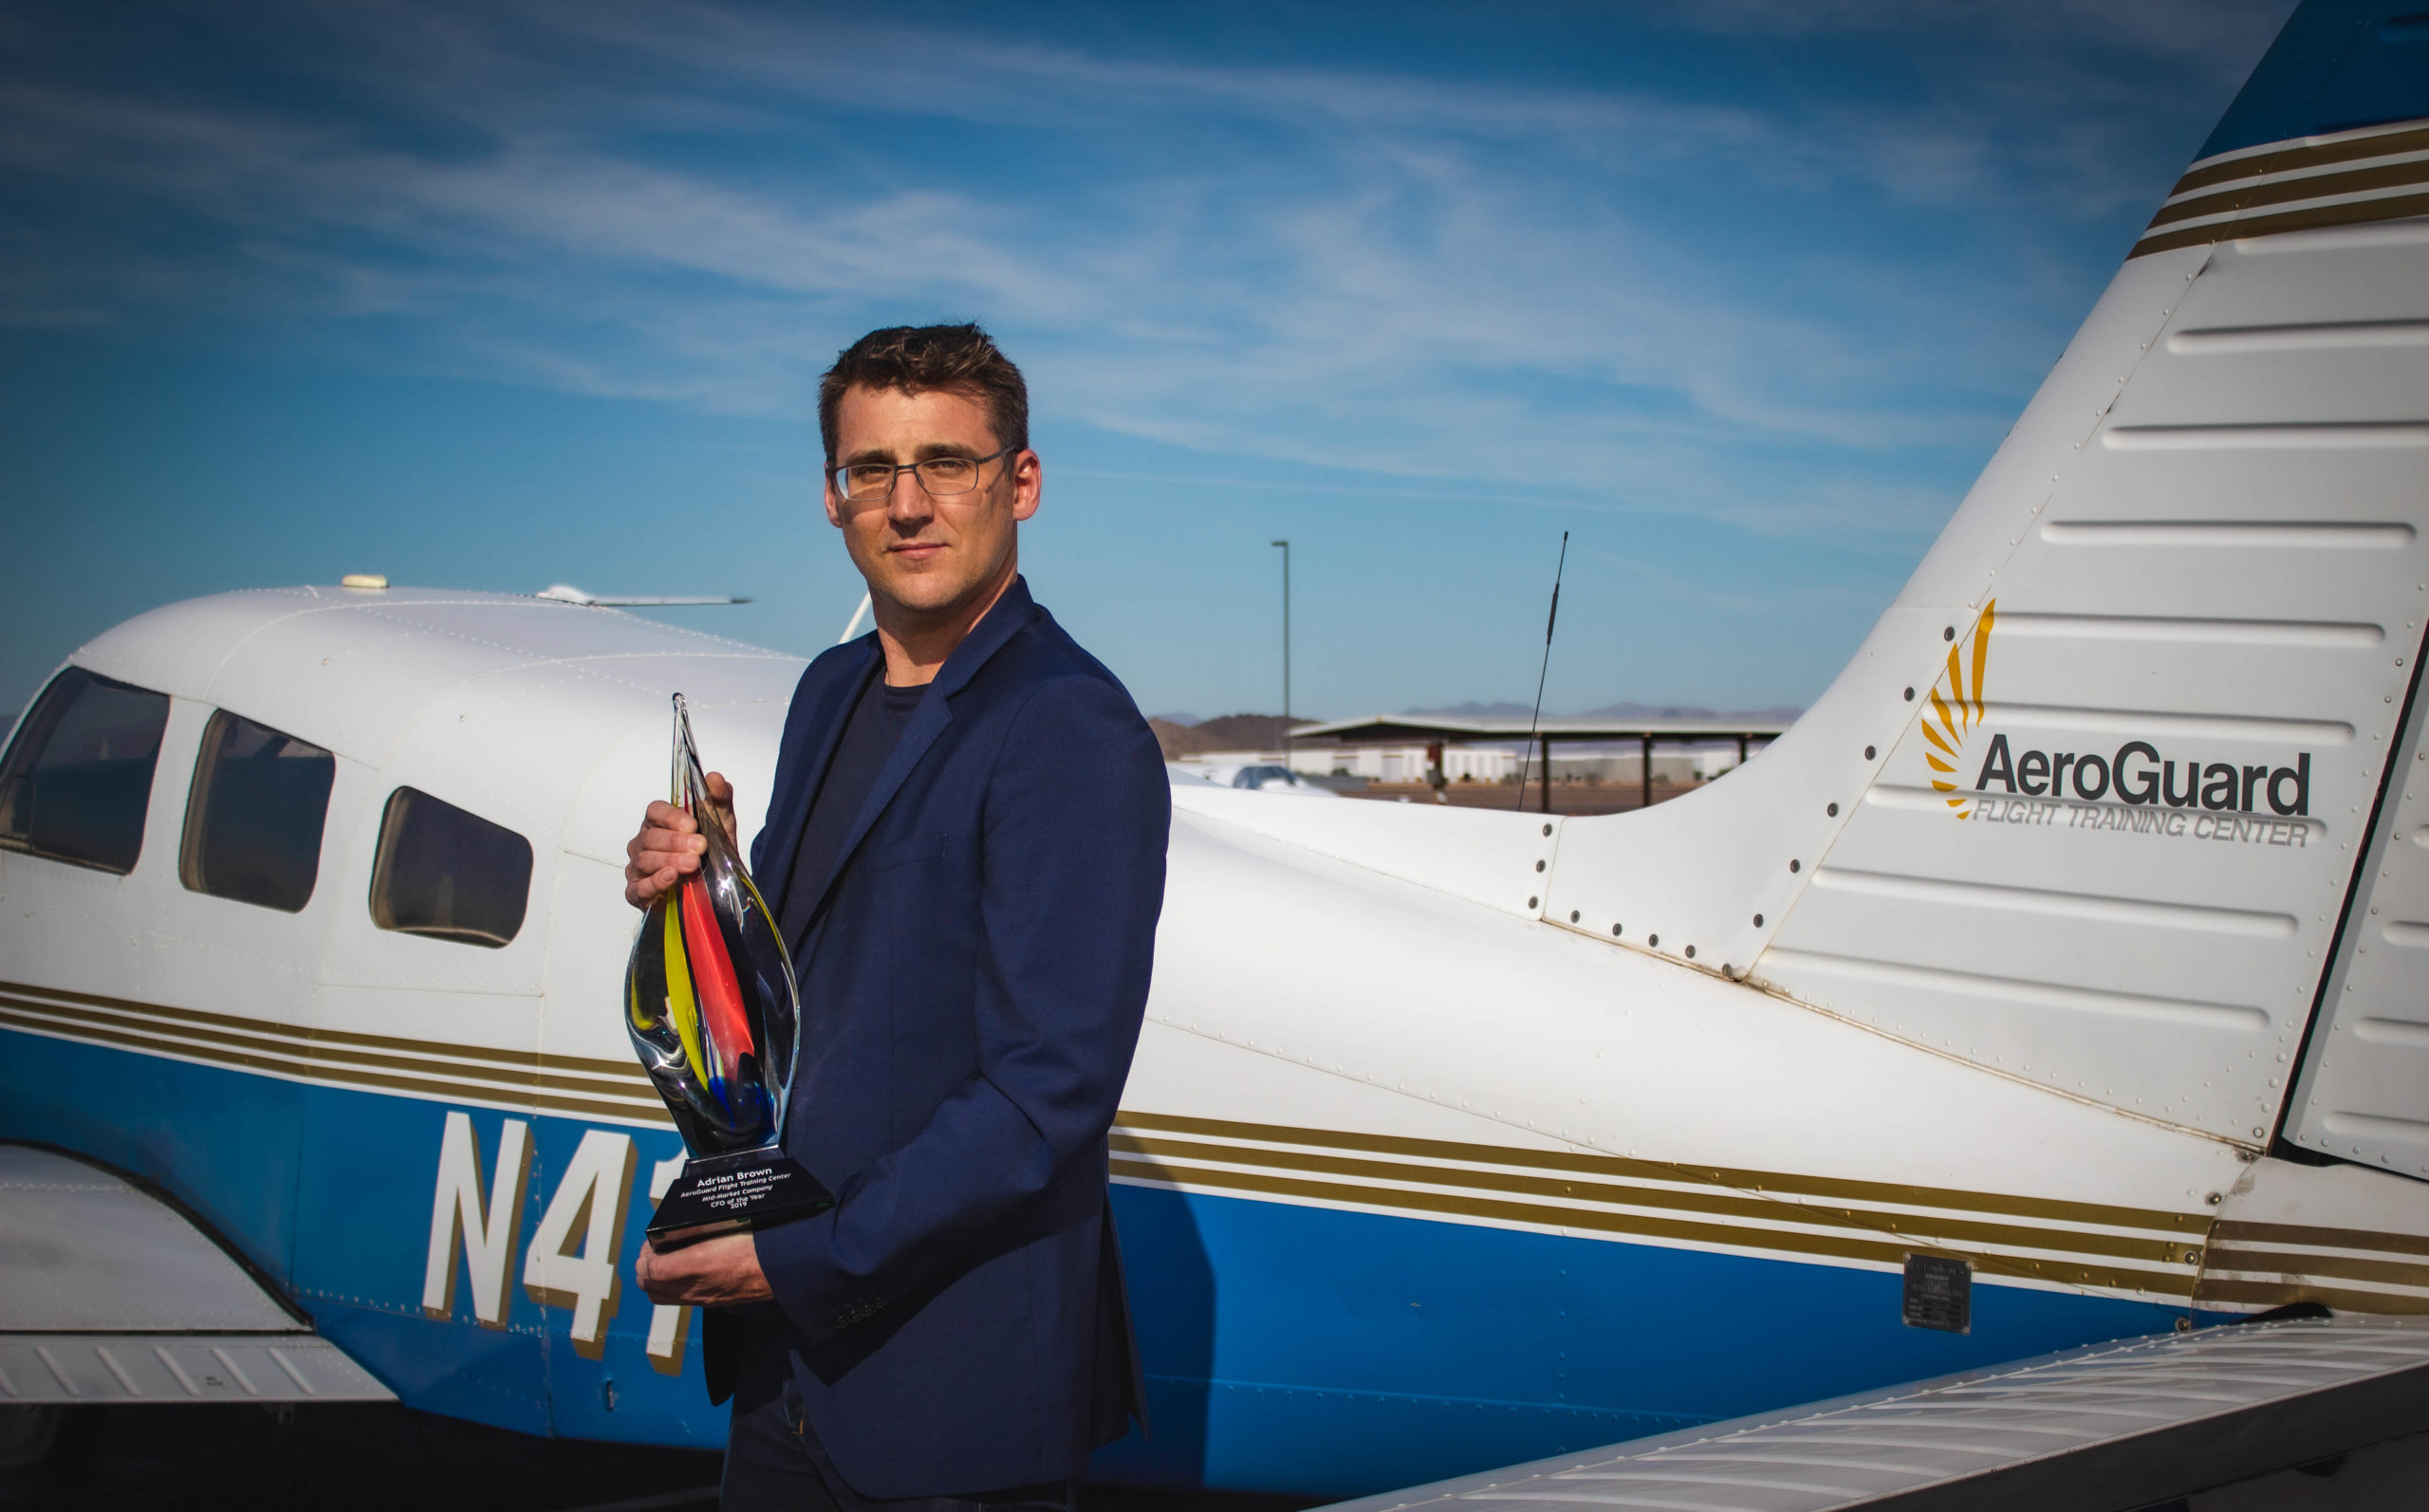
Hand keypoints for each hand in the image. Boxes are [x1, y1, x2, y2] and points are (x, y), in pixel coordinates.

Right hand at [623, 771, 735, 909]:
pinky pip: (639, 888)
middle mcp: (643, 843)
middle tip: (700, 847)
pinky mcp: (638, 892)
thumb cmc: (711, 851)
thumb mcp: (721, 823)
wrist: (717, 886)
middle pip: (651, 837)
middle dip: (676, 842)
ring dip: (669, 861)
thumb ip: (718, 799)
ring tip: (692, 864)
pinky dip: (653, 883)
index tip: (692, 824)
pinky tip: (670, 877)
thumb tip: (714, 778)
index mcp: (658, 822)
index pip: (655, 811)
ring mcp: (638, 868)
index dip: (671, 817)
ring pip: (645, 860)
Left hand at [636, 1232, 771, 1306]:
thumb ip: (690, 1232)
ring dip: (656, 1280)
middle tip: (656, 1249)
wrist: (779, 1269)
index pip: (648, 1270)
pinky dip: (671, 1287)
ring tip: (667, 1261)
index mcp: (694, 1265)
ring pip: (661, 1296)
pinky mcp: (710, 1303)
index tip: (652, 1240)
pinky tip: (685, 1270)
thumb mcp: (720, 1229)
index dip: (645, 1254)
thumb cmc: (753, 1244)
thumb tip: (660, 1242)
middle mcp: (693, 1288)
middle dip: (645, 1268)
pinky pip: (678, 1300)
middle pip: (648, 1286)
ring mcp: (701, 1298)